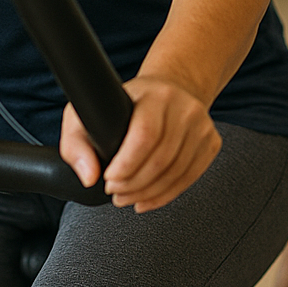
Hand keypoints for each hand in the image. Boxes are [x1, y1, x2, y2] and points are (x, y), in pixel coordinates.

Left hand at [59, 75, 220, 212]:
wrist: (171, 88)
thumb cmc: (126, 103)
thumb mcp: (91, 111)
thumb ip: (76, 144)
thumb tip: (89, 177)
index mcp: (156, 95)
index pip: (145, 135)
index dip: (127, 164)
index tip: (109, 178)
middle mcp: (185, 108)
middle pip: (160, 159)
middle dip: (133, 184)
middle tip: (114, 192)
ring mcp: (202, 126)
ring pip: (176, 172)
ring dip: (147, 193)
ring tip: (127, 197)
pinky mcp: (211, 142)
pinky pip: (189, 178)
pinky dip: (166, 195)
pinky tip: (147, 198)